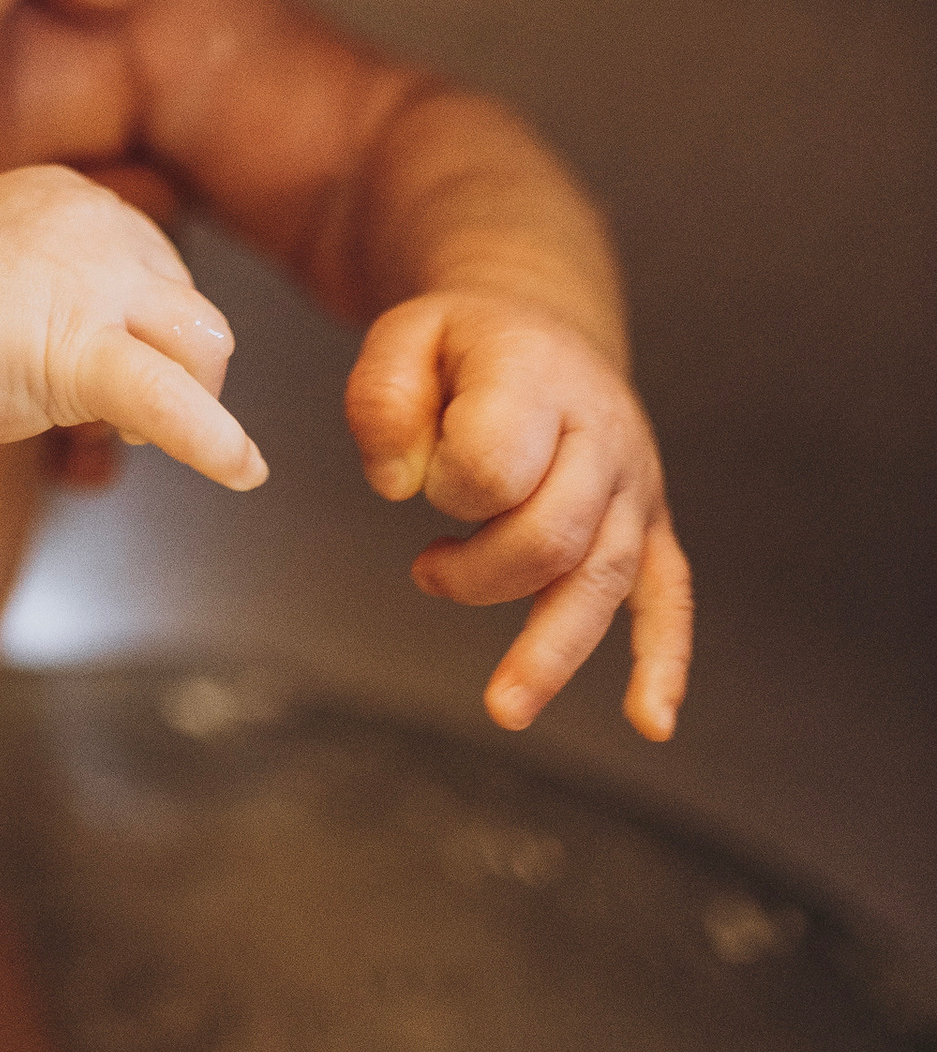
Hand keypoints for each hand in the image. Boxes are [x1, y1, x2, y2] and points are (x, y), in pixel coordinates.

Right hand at [0, 164, 266, 487]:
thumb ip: (56, 282)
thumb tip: (107, 340)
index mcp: (76, 201)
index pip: (154, 263)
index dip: (137, 324)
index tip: (97, 353)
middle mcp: (100, 225)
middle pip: (185, 303)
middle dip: (162, 360)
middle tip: (103, 410)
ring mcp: (95, 282)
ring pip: (203, 342)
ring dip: (185, 393)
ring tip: (120, 433)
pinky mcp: (81, 350)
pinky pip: (168, 396)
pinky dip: (213, 438)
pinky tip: (242, 468)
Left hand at [346, 292, 692, 743]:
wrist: (542, 331)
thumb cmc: (463, 348)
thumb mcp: (404, 336)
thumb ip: (381, 398)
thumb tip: (394, 485)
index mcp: (537, 377)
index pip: (495, 463)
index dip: (443, 484)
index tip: (415, 472)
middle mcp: (600, 432)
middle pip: (554, 534)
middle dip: (480, 575)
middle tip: (426, 571)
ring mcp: (633, 483)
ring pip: (603, 577)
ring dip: (552, 649)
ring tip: (504, 707)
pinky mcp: (649, 524)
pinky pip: (669, 594)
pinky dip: (663, 659)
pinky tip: (651, 720)